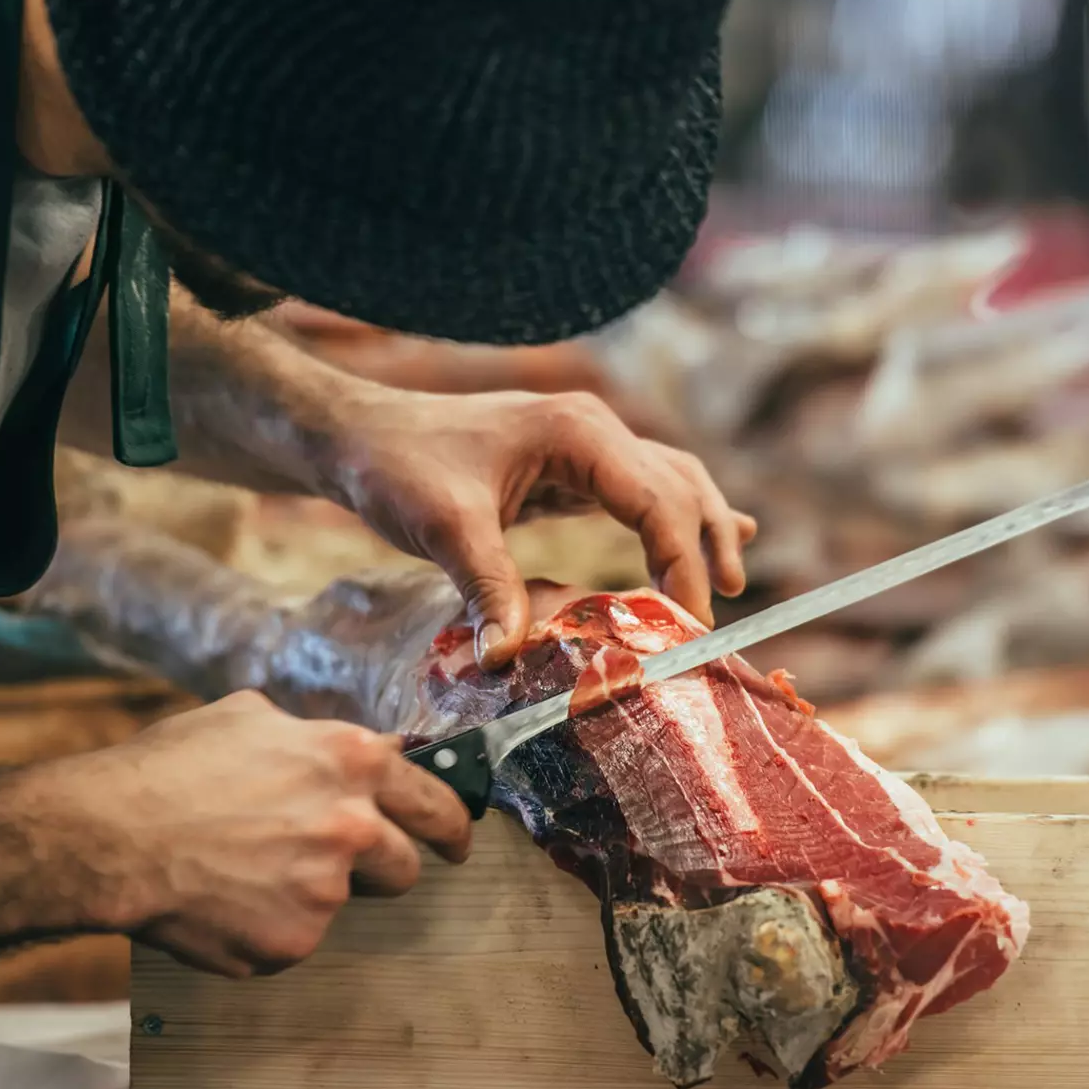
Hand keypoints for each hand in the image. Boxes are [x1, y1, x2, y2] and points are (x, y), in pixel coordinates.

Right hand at [40, 692, 470, 976]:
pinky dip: (267, 926)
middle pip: (405, 865)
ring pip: (343, 902)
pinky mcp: (293, 941)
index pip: (435, 799)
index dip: (451, 824)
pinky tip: (222, 899)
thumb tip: (347, 750)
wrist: (111, 835)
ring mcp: (326, 890)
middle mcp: (353, 826)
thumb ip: (314, 739)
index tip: (455, 842)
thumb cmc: (170, 769)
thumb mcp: (251, 717)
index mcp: (351, 762)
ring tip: (250, 870)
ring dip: (313, 892)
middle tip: (345, 866)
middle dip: (384, 867)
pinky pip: (294, 938)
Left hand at [325, 389, 755, 667]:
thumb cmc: (396, 467)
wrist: (355, 436)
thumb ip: (487, 589)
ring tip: (732, 579)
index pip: (657, 500)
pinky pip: (640, 489)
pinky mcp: (568, 466)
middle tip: (723, 611)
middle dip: (706, 545)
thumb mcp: (443, 529)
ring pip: (670, 481)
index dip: (683, 562)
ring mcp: (583, 444)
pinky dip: (677, 516)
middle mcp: (592, 429)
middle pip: (679, 485)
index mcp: (576, 432)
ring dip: (702, 526)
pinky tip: (719, 534)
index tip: (693, 621)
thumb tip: (509, 659)